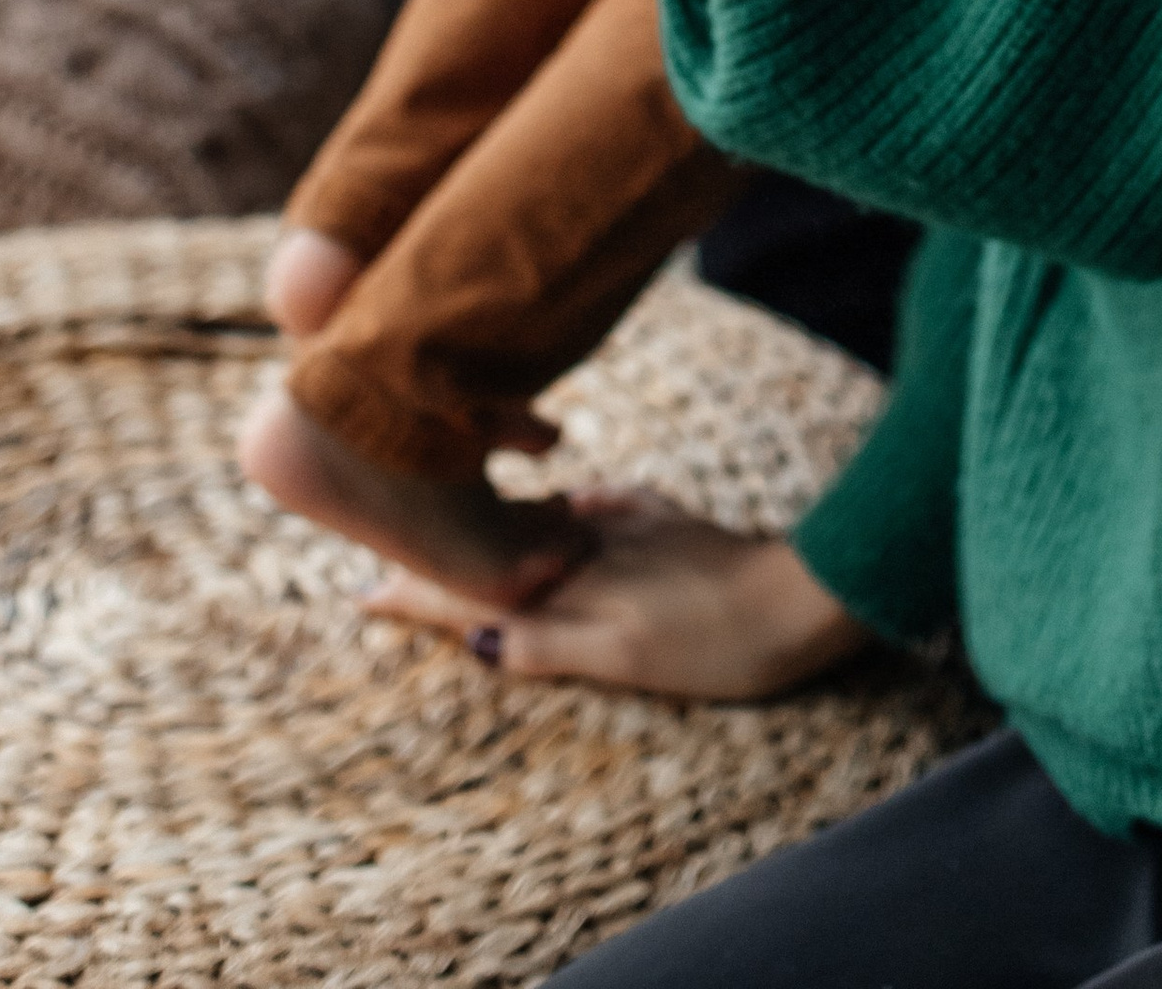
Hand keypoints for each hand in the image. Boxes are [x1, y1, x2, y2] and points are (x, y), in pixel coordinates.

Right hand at [366, 488, 874, 697]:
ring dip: (492, 529)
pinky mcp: (662, 518)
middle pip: (495, 552)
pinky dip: (566, 509)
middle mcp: (589, 550)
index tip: (365, 590)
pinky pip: (596, 507)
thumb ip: (548, 644)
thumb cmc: (717, 645)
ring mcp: (627, 528)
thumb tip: (475, 637)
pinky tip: (567, 503)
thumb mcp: (625, 658)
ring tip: (456, 529)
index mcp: (573, 588)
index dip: (421, 594)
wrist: (797, 597)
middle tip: (389, 560)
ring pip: (537, 527)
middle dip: (441, 554)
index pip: (478, 590)